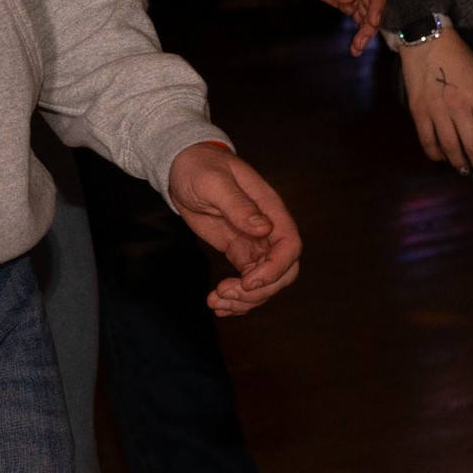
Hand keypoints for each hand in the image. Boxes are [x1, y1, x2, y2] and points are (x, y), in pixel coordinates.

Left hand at [168, 141, 304, 313]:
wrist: (182, 167)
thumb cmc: (200, 167)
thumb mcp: (214, 182)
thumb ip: (239, 205)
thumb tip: (264, 228)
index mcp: (269, 209)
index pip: (290, 245)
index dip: (275, 269)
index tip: (248, 281)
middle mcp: (267, 229)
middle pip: (283, 271)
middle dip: (259, 291)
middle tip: (225, 293)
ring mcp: (254, 242)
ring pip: (265, 282)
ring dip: (245, 299)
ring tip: (216, 301)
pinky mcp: (238, 251)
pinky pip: (247, 281)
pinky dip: (236, 298)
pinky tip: (218, 305)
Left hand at [255, 0, 386, 52]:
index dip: (378, 2)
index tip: (373, 20)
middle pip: (374, 1)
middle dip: (372, 21)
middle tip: (362, 40)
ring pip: (367, 11)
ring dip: (365, 30)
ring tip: (357, 48)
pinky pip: (356, 15)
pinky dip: (358, 29)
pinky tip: (355, 45)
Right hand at [397, 28, 472, 173]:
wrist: (425, 41)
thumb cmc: (458, 55)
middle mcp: (457, 107)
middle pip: (472, 145)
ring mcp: (436, 111)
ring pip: (450, 147)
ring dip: (458, 163)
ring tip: (464, 170)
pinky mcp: (418, 112)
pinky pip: (427, 140)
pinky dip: (434, 154)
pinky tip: (441, 158)